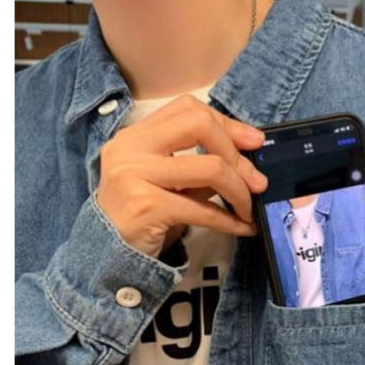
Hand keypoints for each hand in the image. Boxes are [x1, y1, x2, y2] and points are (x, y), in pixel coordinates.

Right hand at [96, 94, 267, 258]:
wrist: (108, 254)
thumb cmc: (143, 216)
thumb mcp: (168, 182)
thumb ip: (198, 166)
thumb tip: (246, 160)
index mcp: (136, 135)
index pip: (188, 109)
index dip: (227, 124)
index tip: (254, 142)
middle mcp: (131, 148)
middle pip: (200, 126)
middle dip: (237, 155)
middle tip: (257, 181)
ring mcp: (135, 175)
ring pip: (210, 169)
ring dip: (240, 192)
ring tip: (249, 209)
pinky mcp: (146, 207)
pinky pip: (203, 210)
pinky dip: (230, 221)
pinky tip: (243, 227)